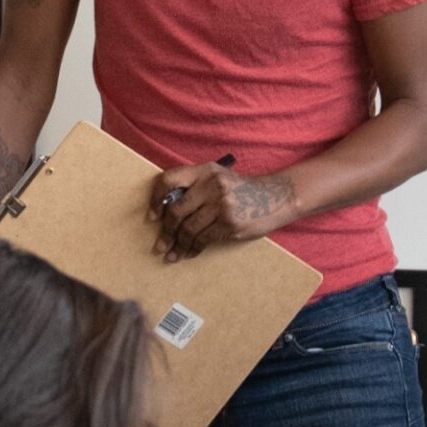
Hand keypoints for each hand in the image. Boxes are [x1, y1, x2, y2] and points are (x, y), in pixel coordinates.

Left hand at [150, 163, 296, 260]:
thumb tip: (165, 213)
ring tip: (172, 254)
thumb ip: (194, 188)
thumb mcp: (217, 178)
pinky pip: (203, 239)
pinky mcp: (230, 223)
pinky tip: (190, 253)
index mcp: (205, 171)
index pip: (169, 180)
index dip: (155, 199)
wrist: (275, 197)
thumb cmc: (241, 190)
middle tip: (160, 245)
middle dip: (165, 232)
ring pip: (188, 229)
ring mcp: (222, 204)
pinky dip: (193, 249)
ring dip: (178, 245)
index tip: (152, 216)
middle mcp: (212, 185)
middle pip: (176, 210)